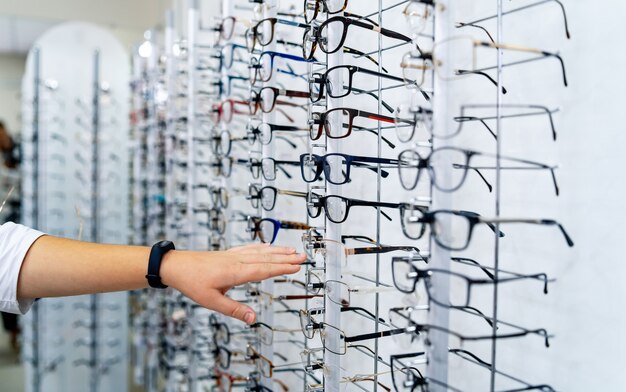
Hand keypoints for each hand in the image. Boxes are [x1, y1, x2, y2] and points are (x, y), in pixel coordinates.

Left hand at [162, 243, 304, 323]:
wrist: (176, 265)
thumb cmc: (191, 283)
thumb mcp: (211, 302)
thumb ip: (234, 310)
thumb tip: (253, 319)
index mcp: (235, 272)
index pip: (264, 270)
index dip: (282, 268)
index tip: (297, 267)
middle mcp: (237, 261)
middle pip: (266, 259)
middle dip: (286, 258)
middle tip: (304, 257)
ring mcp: (233, 256)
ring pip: (260, 252)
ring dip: (277, 251)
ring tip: (292, 251)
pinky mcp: (228, 254)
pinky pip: (250, 248)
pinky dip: (262, 247)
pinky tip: (268, 247)